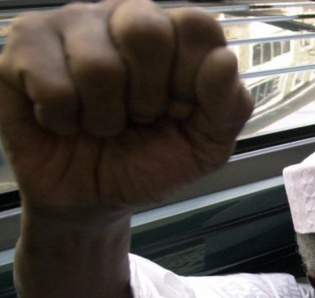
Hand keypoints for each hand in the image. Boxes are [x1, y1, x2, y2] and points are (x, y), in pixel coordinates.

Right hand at [0, 0, 252, 214]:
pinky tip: (64, 121)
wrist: (93, 200)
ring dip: (104, 117)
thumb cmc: (148, 162)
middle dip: (148, 97)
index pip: (197, 25)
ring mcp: (71, 24)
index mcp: (175, 36)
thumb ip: (228, 107)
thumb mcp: (204, 148)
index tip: (180, 111)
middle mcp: (124, 17)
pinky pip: (51, 81)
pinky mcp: (23, 46)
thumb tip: (224, 61)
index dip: (191, 79)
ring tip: (101, 124)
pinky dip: (64, 119)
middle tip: (139, 118)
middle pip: (147, 30)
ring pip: (97, 64)